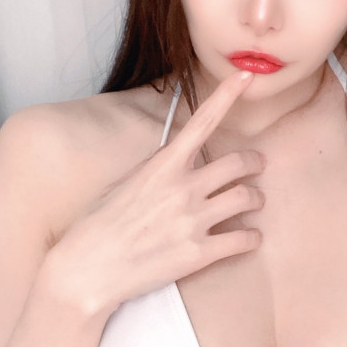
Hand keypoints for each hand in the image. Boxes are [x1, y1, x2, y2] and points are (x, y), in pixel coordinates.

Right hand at [48, 69, 264, 315]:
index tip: (246, 77)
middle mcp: (183, 188)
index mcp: (163, 165)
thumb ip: (156, 170)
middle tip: (257, 166)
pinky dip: (252, 237)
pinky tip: (250, 238)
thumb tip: (175, 161)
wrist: (88, 269)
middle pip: (238, 163)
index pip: (202, 122)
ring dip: (256, 198)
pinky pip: (244, 239)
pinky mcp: (199, 254)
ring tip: (254, 201)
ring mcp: (193, 221)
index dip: (227, 96)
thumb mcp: (124, 184)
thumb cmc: (98, 226)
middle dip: (254, 163)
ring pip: (248, 198)